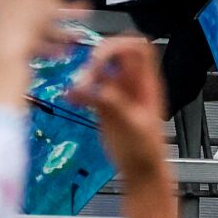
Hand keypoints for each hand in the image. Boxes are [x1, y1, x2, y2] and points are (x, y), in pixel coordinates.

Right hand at [71, 35, 168, 183]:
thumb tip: (97, 87)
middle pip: (115, 54)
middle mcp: (132, 83)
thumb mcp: (132, 125)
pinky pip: (88, 90)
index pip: (138, 48)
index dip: (119, 45)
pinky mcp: (104, 105)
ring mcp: (117, 92)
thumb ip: (115, 104)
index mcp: (147, 83)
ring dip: (85, 75)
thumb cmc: (145, 152)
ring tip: (77, 88)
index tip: (101, 58)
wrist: (140, 172)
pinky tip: (71, 98)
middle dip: (98, 58)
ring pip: (100, 71)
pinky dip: (78, 91)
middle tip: (87, 74)